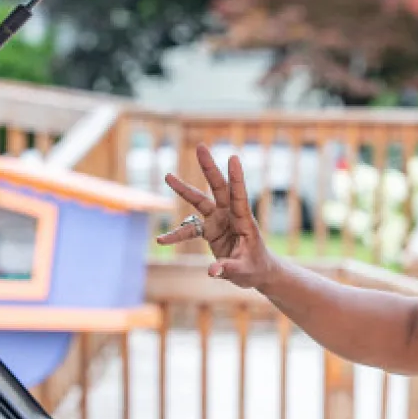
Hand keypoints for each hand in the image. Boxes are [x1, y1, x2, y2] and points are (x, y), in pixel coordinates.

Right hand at [157, 143, 276, 288]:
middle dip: (209, 168)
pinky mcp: (210, 230)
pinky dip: (176, 234)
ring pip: (200, 201)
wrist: (256, 271)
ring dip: (184, 189)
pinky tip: (161, 240)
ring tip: (167, 176)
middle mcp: (230, 216)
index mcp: (244, 221)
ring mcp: (219, 221)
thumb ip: (227, 269)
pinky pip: (189, 229)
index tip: (233, 158)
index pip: (240, 196)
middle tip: (201, 147)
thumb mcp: (244, 271)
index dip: (236, 178)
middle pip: (218, 188)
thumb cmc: (255, 268)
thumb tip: (211, 271)